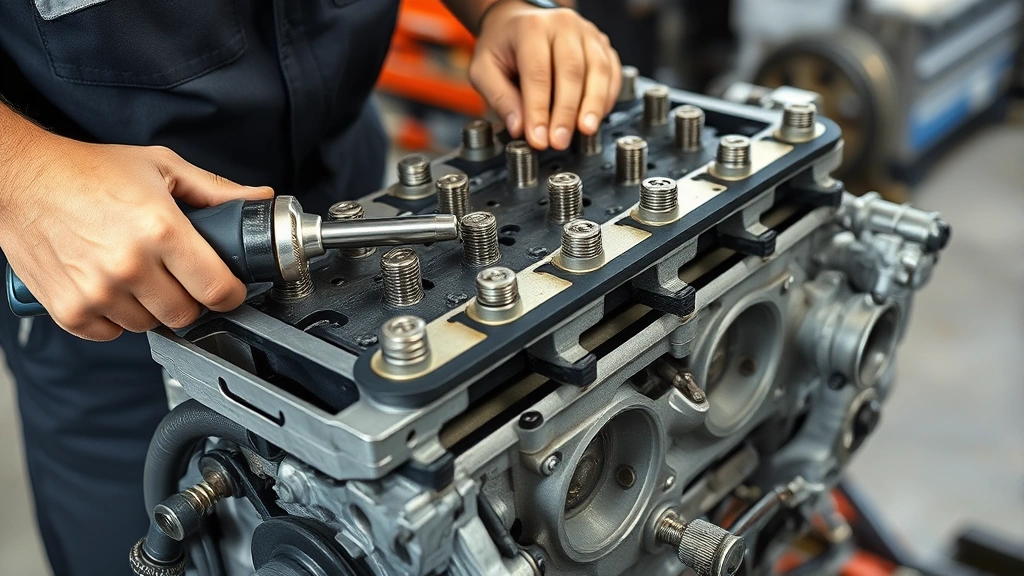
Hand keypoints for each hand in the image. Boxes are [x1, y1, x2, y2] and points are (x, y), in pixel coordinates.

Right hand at [0, 134, 272, 340]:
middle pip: (187, 315)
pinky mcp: (69, 310)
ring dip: (152, 308)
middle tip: (180, 277)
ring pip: (150, 326)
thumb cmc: (87, 172)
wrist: (19, 178)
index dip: (231, 293)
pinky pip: (111, 334)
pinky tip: (112, 287)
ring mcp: (98, 292)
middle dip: (191, 299)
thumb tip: (259, 198)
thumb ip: (215, 191)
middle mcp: (130, 265)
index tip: (228, 289)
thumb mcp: (161, 168)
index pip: (217, 289)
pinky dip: (116, 318)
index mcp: (161, 230)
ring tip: (140, 275)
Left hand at [468, 0, 621, 150]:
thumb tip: (519, 128)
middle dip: (566, 112)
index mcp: (531, 28)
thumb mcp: (484, 69)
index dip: (538, 110)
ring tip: (586, 131)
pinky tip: (597, 117)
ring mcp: (587, 34)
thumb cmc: (503, 45)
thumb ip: (500, 98)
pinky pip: (612, 73)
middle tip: (560, 141)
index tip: (538, 138)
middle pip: (572, 71)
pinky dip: (607, 97)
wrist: (520, 21)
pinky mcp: (602, 46)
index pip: (537, 73)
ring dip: (593, 106)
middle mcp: (563, 25)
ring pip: (598, 71)